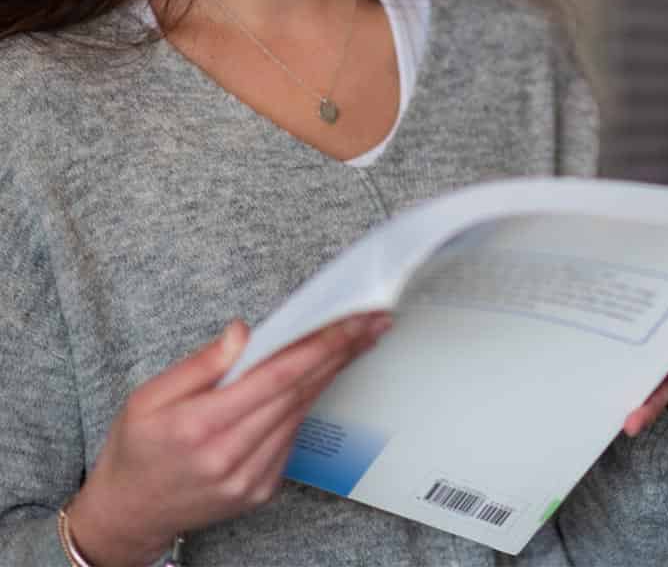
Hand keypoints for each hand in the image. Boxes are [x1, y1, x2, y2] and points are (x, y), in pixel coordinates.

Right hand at [64, 312, 391, 566]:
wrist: (127, 514)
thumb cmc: (136, 448)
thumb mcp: (147, 397)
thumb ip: (200, 363)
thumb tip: (243, 332)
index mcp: (200, 426)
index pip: (276, 376)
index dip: (319, 345)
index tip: (351, 320)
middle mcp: (230, 457)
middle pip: (298, 391)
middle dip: (341, 351)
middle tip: (372, 320)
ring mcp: (249, 478)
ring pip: (302, 412)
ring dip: (334, 372)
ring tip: (360, 338)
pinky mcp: (261, 489)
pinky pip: (294, 435)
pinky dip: (310, 401)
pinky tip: (326, 373)